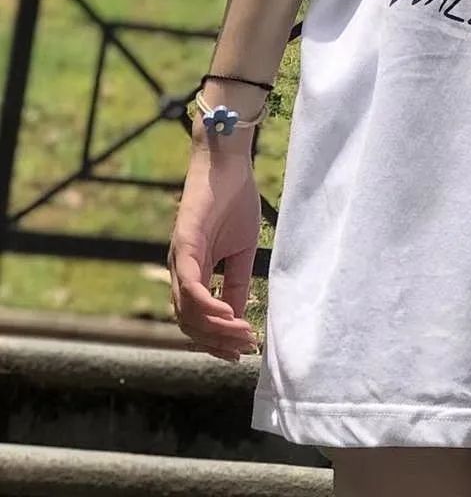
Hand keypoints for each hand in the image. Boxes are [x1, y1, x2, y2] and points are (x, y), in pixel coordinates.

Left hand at [168, 144, 260, 361]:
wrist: (228, 163)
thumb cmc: (235, 200)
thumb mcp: (242, 249)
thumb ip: (237, 281)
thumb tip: (236, 316)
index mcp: (193, 271)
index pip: (196, 319)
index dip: (217, 340)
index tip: (242, 351)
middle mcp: (179, 270)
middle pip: (188, 323)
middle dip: (217, 342)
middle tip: (245, 349)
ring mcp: (179, 258)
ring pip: (186, 310)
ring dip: (215, 329)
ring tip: (244, 333)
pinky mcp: (184, 244)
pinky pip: (190, 285)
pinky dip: (208, 305)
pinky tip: (229, 315)